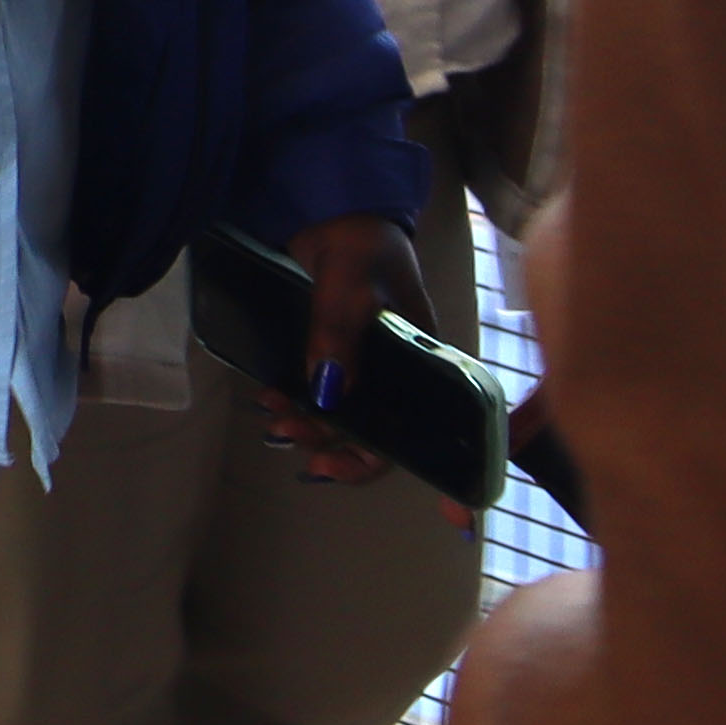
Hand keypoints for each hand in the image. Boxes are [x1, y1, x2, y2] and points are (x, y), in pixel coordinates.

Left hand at [244, 213, 435, 483]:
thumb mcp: (350, 281)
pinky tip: (270, 398)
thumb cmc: (360, 239)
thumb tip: (329, 399)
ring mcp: (372, 367)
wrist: (329, 206)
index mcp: (432, 361)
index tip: (455, 518)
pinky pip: (323, 397)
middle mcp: (407, 373)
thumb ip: (337, 334)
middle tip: (299, 442)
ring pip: (349, 420)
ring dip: (313, 428)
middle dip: (346, 451)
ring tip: (275, 417)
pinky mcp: (338, 356)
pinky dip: (298, 404)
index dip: (452, 473)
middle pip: (388, 436)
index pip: (446, 427)